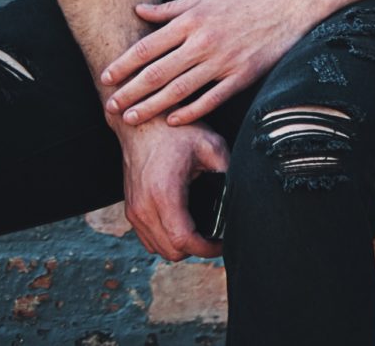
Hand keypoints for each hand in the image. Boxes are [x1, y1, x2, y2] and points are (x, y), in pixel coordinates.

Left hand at [102, 0, 313, 126]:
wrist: (289, 5)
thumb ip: (171, 8)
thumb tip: (138, 10)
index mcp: (192, 21)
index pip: (147, 47)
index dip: (123, 65)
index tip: (106, 78)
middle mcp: (204, 42)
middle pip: (157, 72)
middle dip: (129, 92)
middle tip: (109, 106)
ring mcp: (223, 61)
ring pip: (179, 90)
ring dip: (151, 106)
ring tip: (130, 118)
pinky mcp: (242, 76)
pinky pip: (211, 98)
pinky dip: (190, 111)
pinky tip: (172, 120)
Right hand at [118, 117, 227, 260]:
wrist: (142, 122)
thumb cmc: (176, 131)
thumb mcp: (211, 146)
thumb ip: (227, 172)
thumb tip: (243, 194)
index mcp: (164, 194)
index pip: (183, 240)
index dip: (207, 249)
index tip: (224, 243)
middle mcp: (143, 208)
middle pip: (170, 251)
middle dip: (197, 250)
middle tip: (218, 238)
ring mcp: (134, 210)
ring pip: (157, 247)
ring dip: (180, 246)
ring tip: (203, 233)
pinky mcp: (131, 208)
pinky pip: (147, 237)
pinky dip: (165, 238)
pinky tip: (184, 225)